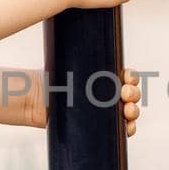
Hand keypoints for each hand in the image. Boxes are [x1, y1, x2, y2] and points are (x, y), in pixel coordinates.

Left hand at [24, 67, 143, 136]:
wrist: (35, 101)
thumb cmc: (49, 80)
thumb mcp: (67, 67)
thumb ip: (76, 58)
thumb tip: (83, 39)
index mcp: (104, 77)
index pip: (127, 76)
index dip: (132, 78)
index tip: (128, 78)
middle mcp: (107, 94)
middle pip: (131, 94)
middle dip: (133, 94)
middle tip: (124, 94)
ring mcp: (104, 111)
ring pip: (128, 111)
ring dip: (133, 112)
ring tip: (128, 111)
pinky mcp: (99, 128)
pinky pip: (120, 129)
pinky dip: (128, 129)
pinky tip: (127, 127)